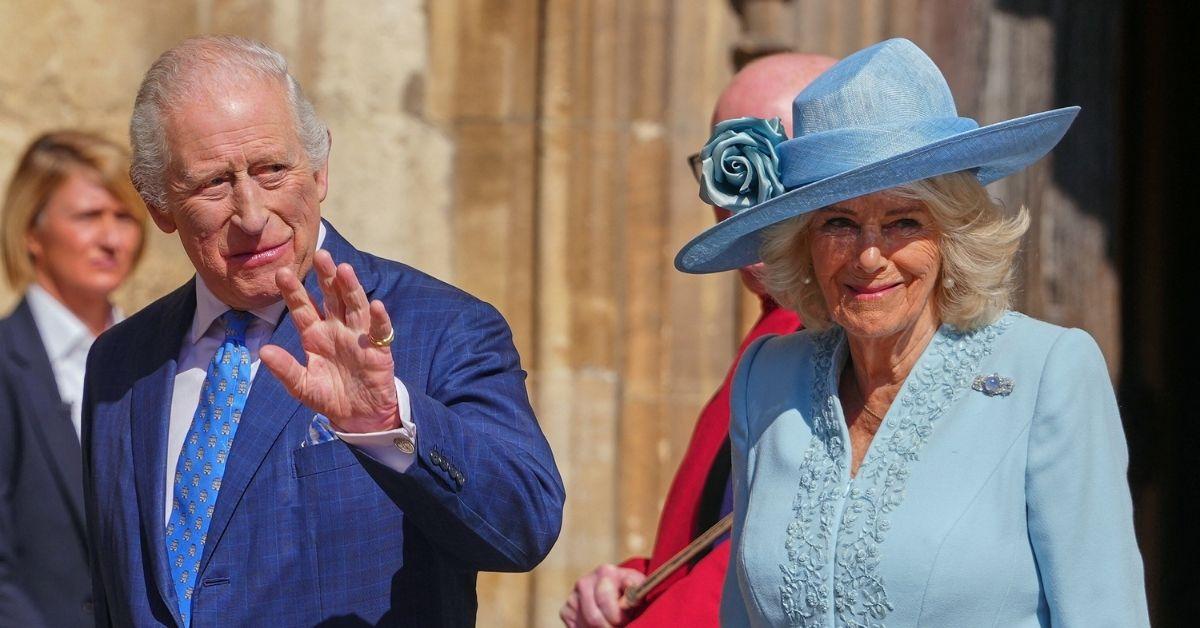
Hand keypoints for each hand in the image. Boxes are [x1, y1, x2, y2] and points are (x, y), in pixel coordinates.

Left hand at [260, 249, 399, 432]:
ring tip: (344, 269)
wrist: (358, 416)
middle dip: (326, 276)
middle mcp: (336, 329)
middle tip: (319, 254)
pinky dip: (378, 319)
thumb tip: (263, 352)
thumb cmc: (329, 397)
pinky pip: (379, 331)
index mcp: (315, 335)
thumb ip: (285, 369)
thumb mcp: (302, 386)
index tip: (281, 273)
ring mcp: (358, 337)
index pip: (303, 307)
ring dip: (351, 288)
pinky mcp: (378, 349)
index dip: (293, 291)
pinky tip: (375, 306)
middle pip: (332, 297)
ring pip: (355, 306)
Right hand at [559, 564, 645, 627]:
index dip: (618, 616)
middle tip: (619, 625)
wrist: (617, 591)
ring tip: (611, 624)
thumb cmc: (630, 593)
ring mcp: (573, 595)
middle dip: (609, 626)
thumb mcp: (638, 590)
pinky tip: (599, 625)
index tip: (625, 620)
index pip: (605, 599)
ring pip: (586, 624)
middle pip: (594, 617)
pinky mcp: (566, 609)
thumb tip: (626, 597)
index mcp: (605, 572)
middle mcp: (585, 581)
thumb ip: (634, 594)